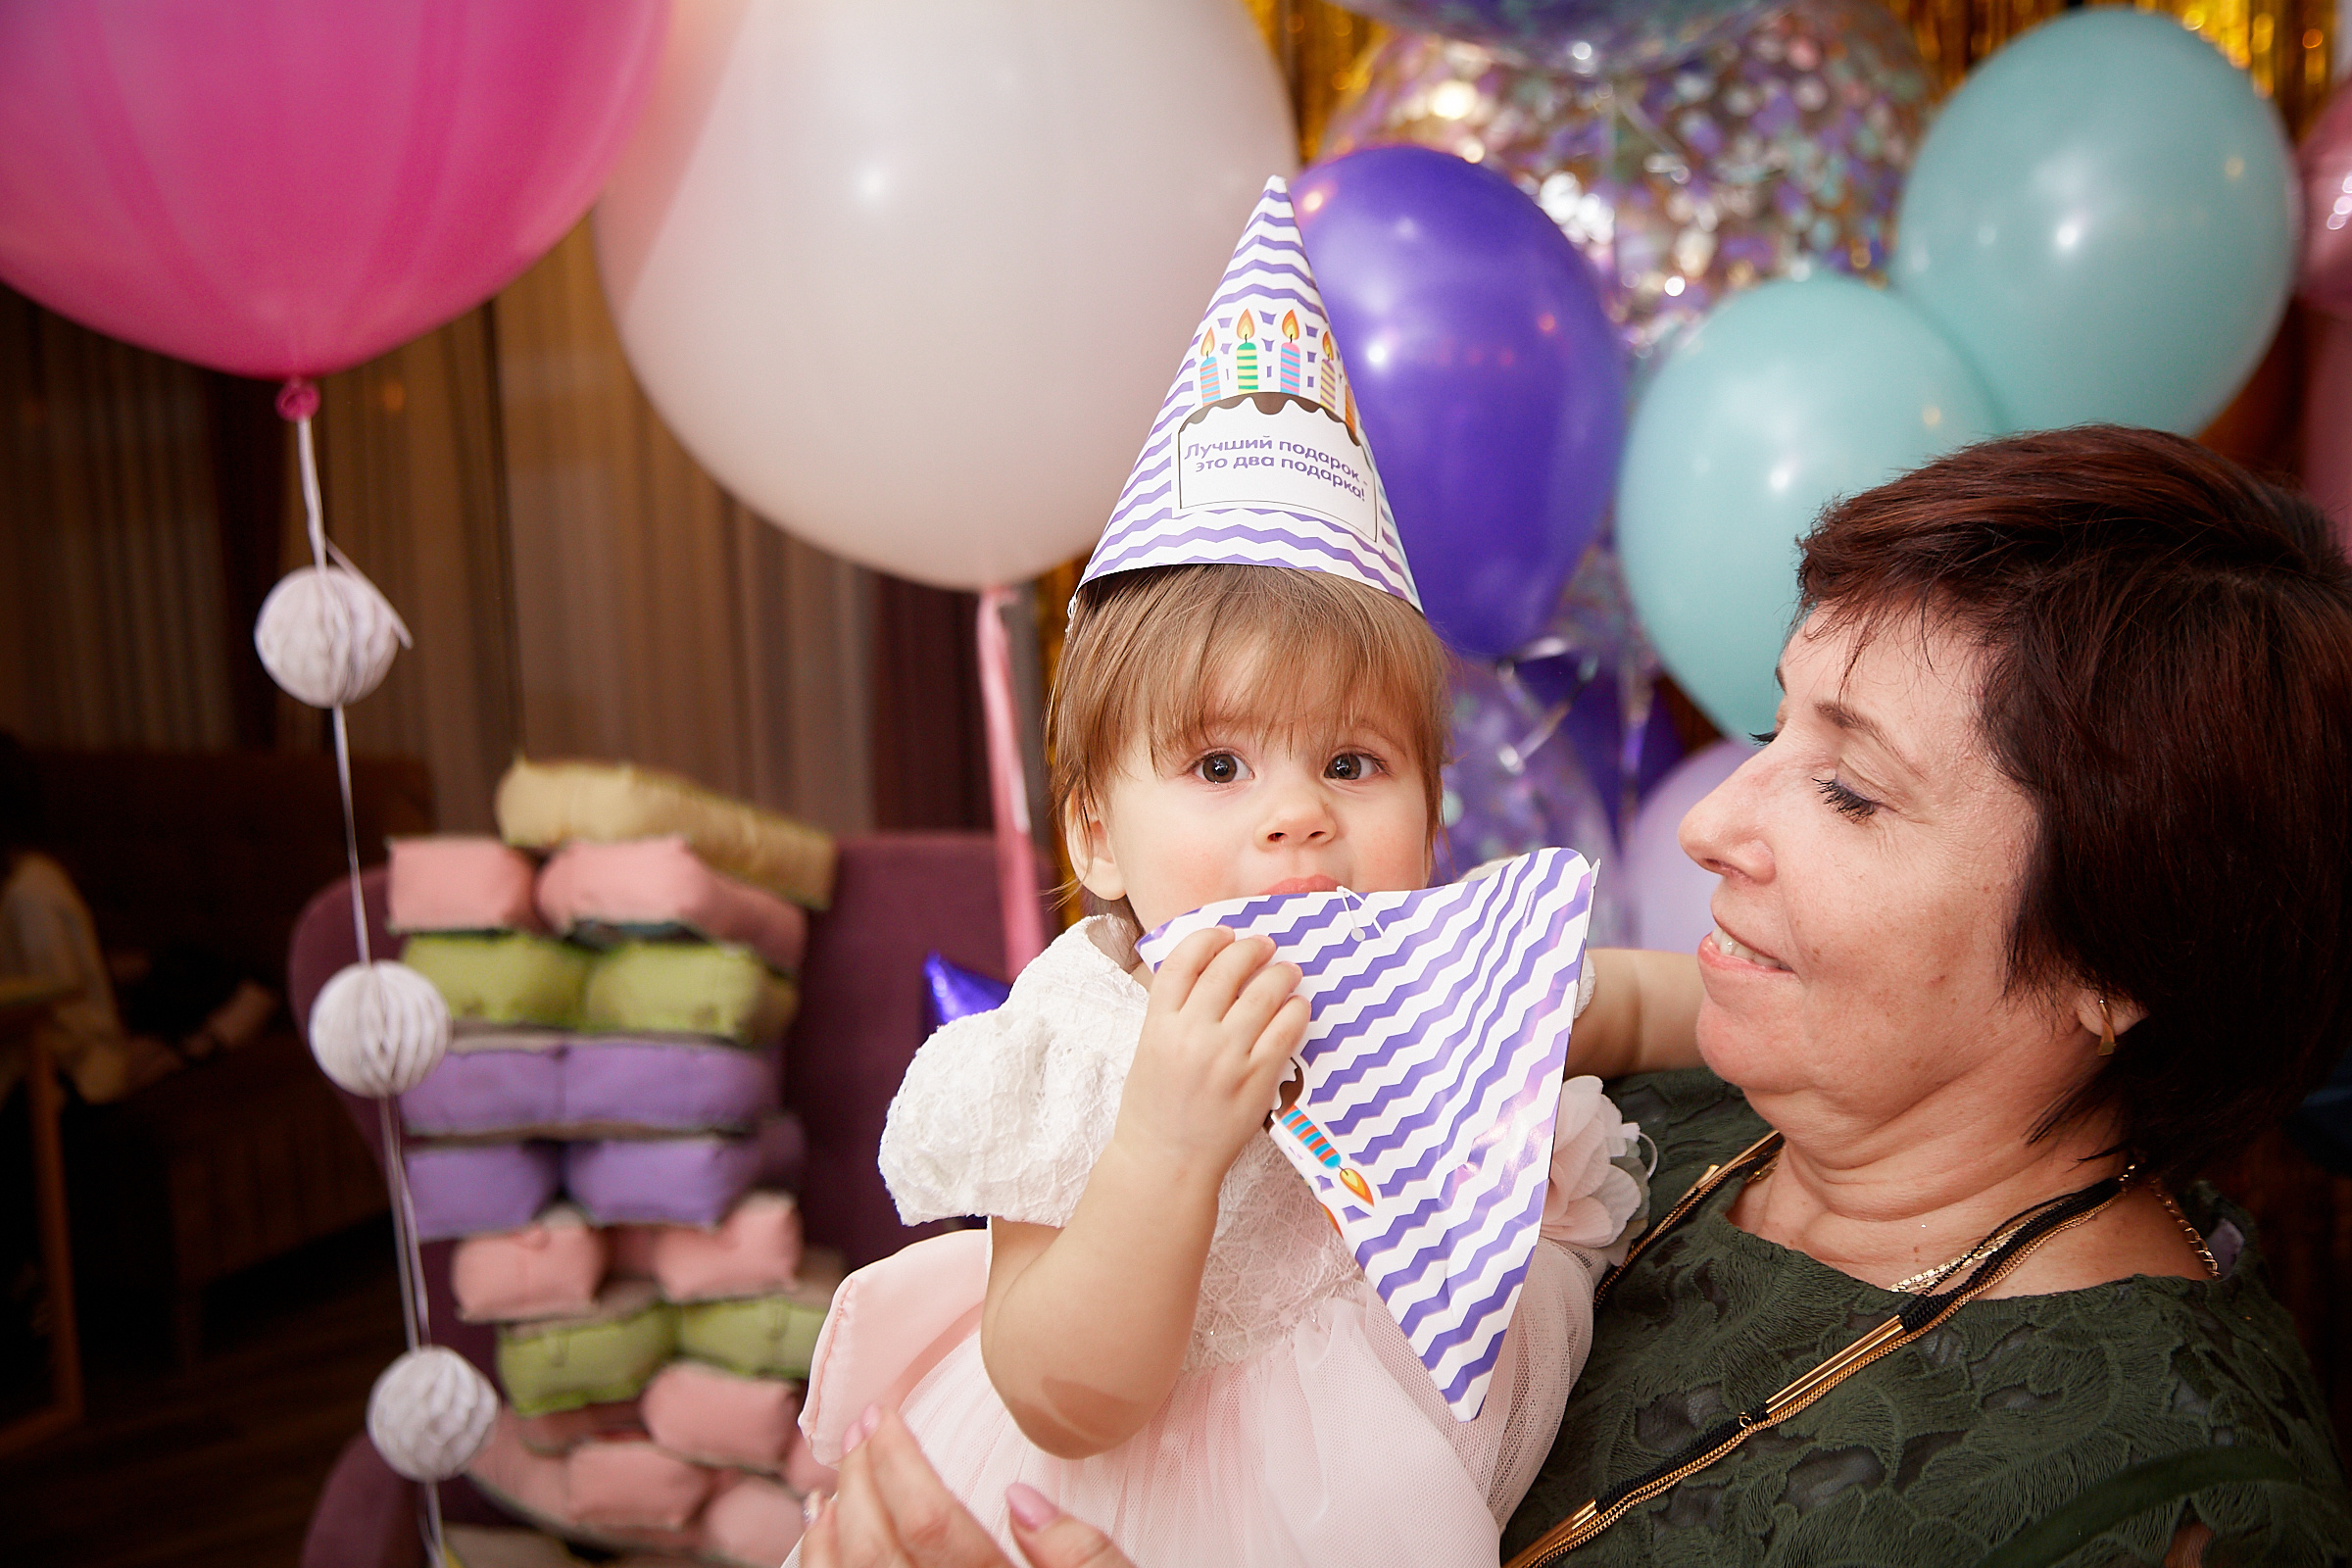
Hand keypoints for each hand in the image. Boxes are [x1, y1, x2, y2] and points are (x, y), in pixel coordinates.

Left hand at [803, 1405, 1134, 1567]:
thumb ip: (1086, 1557)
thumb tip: (1020, 1500)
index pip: (933, 1527)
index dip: (897, 1462)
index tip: (885, 1413)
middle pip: (878, 1553)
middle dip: (858, 1481)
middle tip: (858, 1427)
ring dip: (828, 1530)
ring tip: (834, 1478)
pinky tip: (823, 1538)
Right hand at [1112, 927, 1305, 1185]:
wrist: (1165, 1161)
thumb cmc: (1154, 1107)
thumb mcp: (1148, 1049)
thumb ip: (1174, 1012)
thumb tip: (1213, 972)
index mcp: (1158, 1024)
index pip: (1184, 960)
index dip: (1208, 939)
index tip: (1225, 934)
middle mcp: (1191, 1035)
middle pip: (1227, 968)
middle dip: (1250, 948)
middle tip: (1264, 946)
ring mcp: (1227, 1056)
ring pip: (1263, 993)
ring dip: (1280, 973)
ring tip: (1288, 971)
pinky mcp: (1257, 1079)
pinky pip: (1286, 1029)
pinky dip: (1295, 1009)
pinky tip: (1296, 1006)